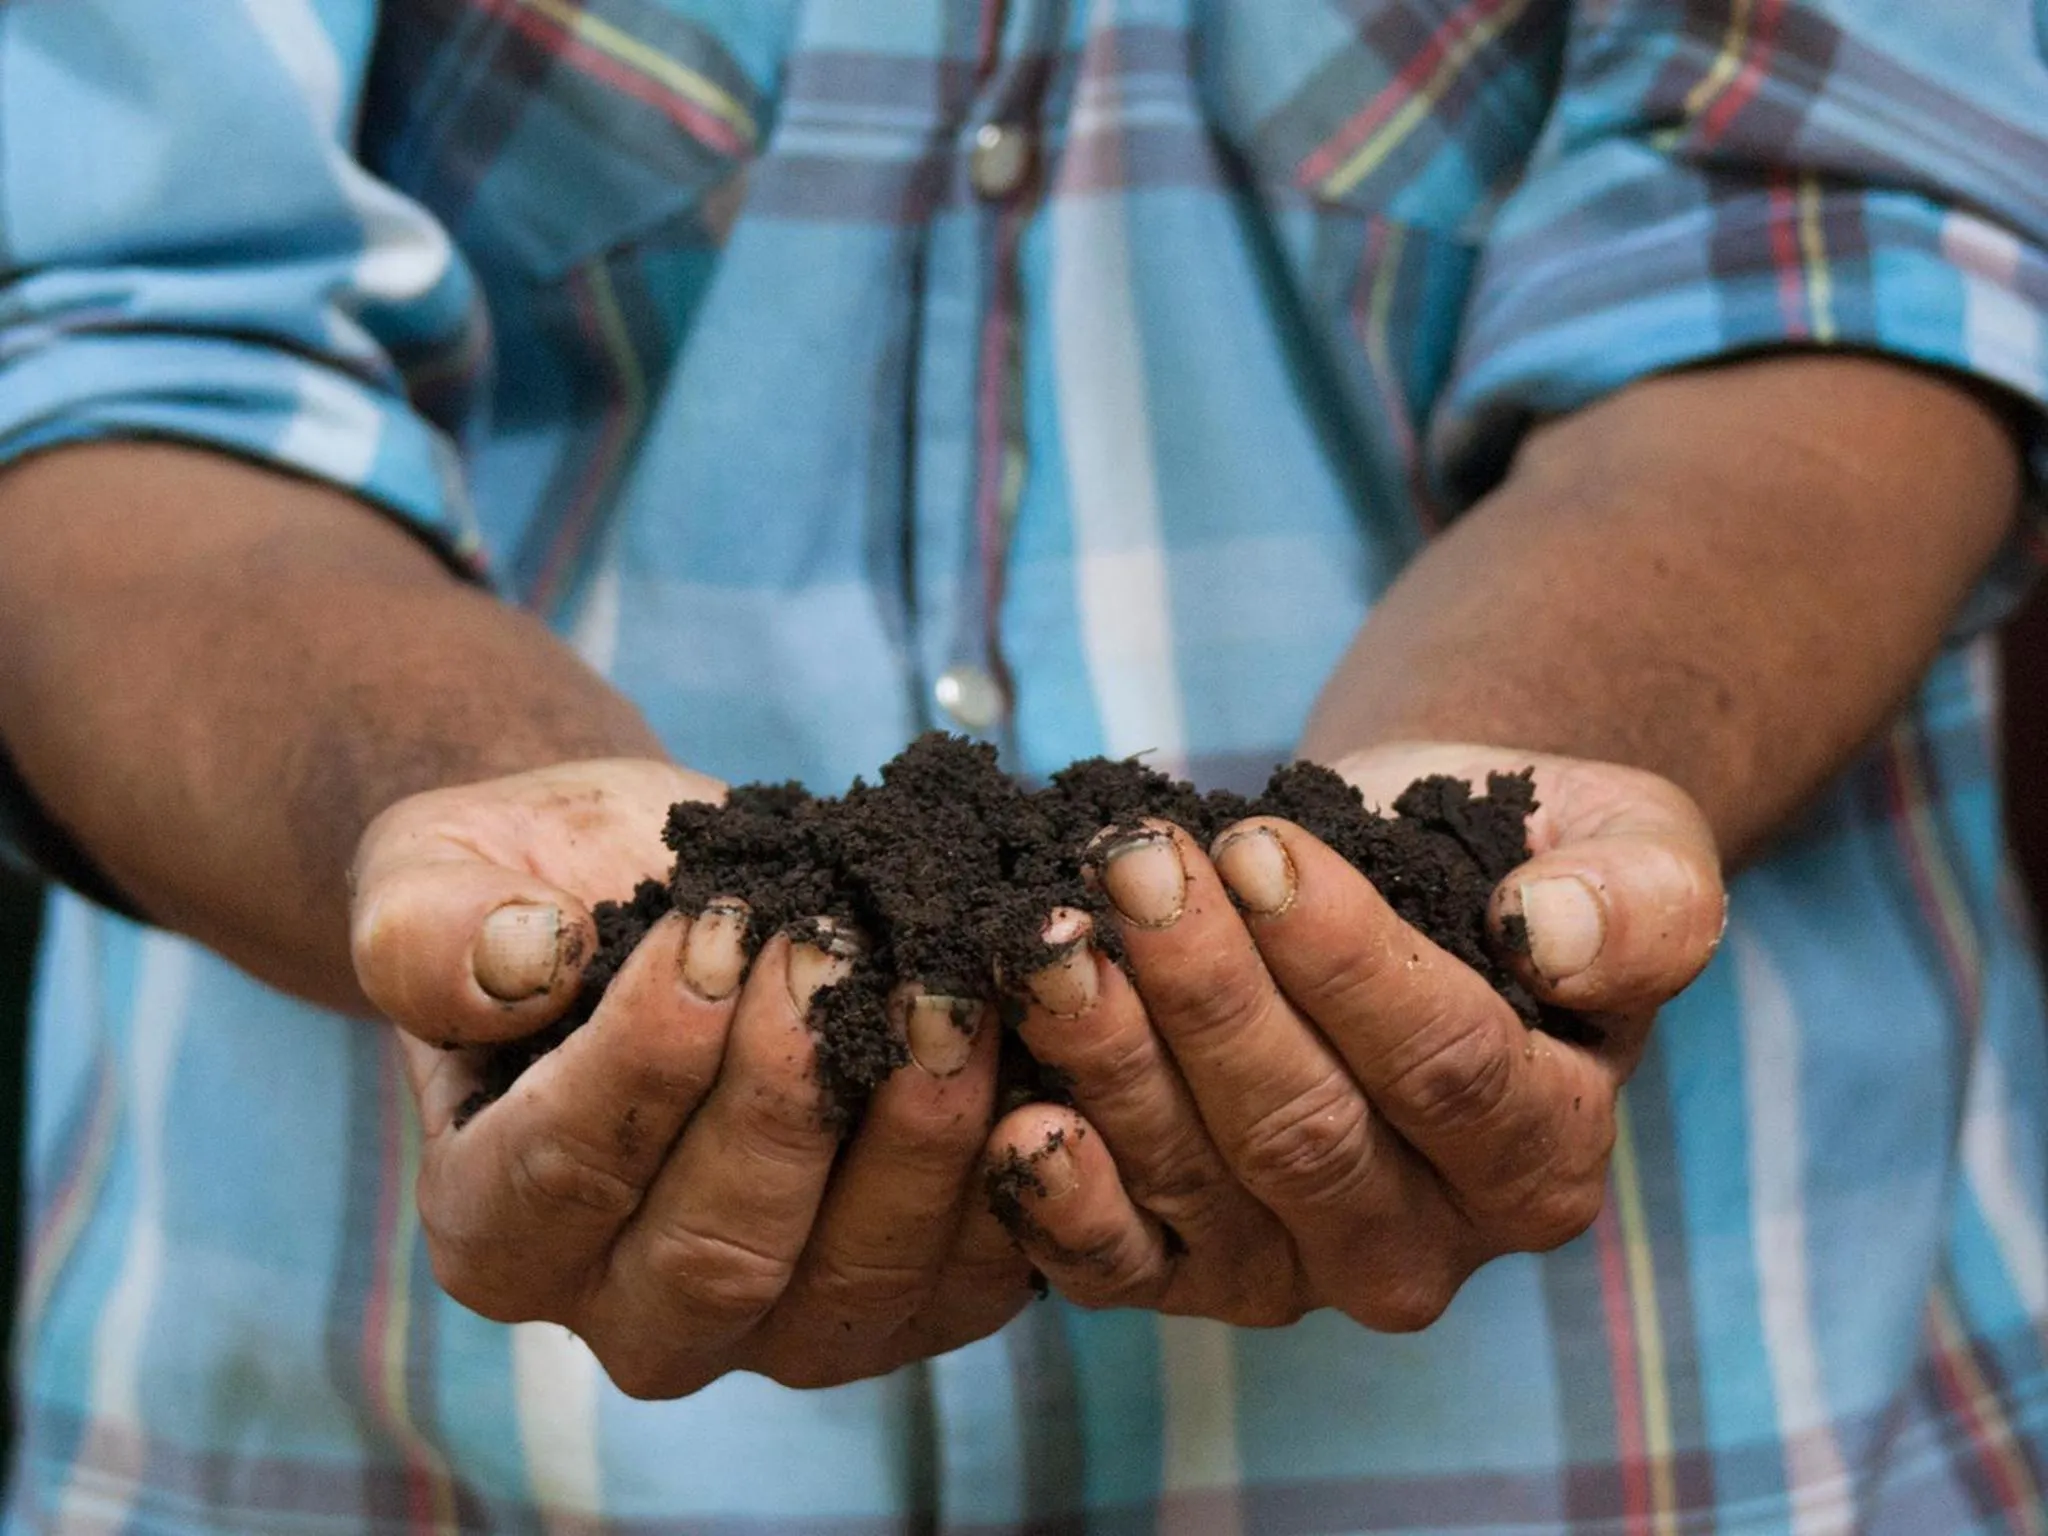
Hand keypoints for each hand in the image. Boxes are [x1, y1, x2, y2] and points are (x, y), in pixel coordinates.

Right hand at [350, 760, 1033, 1396]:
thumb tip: (521, 963)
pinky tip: (1028, 1045)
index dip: (644, 1060)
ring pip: (859, 1275)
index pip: (564, 1179)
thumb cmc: (534, 890)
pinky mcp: (907, 1296)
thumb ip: (433, 934)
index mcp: (498, 1229)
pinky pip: (975, 1268)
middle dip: (789, 1092)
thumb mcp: (436, 880)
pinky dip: (1013, 1162)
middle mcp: (635, 1311)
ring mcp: (781, 1324)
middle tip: (836, 947)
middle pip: (721, 1252)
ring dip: (917, 1129)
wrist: (660, 893)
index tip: (711, 929)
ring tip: (944, 986)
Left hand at [985, 744, 1723, 1328]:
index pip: (1446, 1069)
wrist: (1396, 880)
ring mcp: (1296, 1270)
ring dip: (1113, 1054)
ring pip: (1199, 1179)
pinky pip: (1120, 1264)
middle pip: (1305, 1131)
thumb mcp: (1631, 852)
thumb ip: (1639, 905)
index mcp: (1543, 1155)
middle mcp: (1424, 1242)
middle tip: (1132, 869)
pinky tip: (1016, 1117)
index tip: (1256, 845)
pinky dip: (1061, 1201)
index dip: (1345, 960)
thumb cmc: (1511, 864)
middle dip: (1208, 991)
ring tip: (1053, 940)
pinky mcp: (1184, 1266)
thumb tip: (1544, 934)